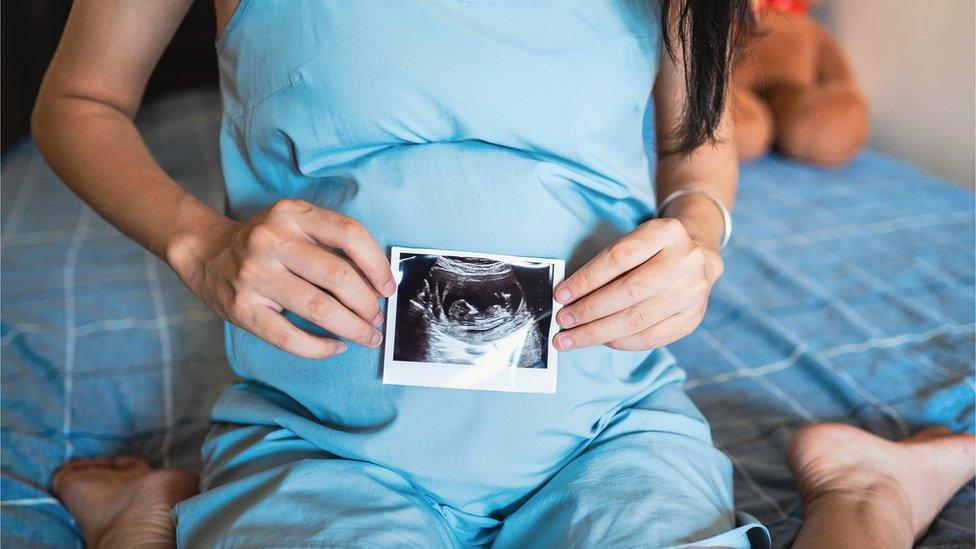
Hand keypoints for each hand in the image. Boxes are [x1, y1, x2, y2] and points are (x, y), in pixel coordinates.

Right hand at [172, 199, 395, 357]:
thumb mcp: (295, 223)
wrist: (204, 252)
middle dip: (367, 303)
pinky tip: (335, 347)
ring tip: (367, 336)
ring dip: (352, 328)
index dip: (376, 263)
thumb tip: (378, 282)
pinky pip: (290, 337)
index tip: (388, 287)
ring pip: (318, 308)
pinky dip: (320, 348)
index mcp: (292, 214)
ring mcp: (255, 275)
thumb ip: (331, 243)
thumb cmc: (265, 242)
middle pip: (337, 275)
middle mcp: (272, 241)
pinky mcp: (243, 309)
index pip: (349, 233)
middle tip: (377, 318)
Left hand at [552, 218, 722, 350]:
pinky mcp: (693, 317)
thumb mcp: (632, 242)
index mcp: (666, 232)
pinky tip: (602, 341)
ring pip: (638, 319)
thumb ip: (604, 266)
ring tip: (573, 337)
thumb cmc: (651, 252)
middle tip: (563, 321)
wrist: (696, 260)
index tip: (561, 295)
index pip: (619, 257)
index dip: (586, 279)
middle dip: (589, 310)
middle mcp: (685, 260)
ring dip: (599, 332)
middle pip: (629, 291)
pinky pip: (652, 338)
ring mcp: (694, 291)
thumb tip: (568, 297)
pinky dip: (621, 342)